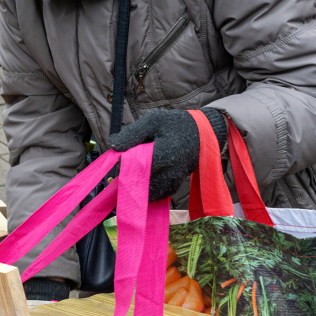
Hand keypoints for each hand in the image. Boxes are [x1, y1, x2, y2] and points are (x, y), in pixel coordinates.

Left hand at [107, 108, 225, 201]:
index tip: (117, 159)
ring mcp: (172, 182)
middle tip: (120, 170)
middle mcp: (168, 173)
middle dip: (126, 178)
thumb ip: (132, 133)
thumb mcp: (153, 121)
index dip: (120, 166)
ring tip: (131, 173)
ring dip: (136, 186)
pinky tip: (142, 179)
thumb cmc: (175, 124)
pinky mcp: (174, 186)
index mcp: (161, 156)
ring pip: (147, 193)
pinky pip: (156, 195)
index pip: (132, 169)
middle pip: (138, 184)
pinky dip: (146, 190)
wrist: (202, 133)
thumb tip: (113, 145)